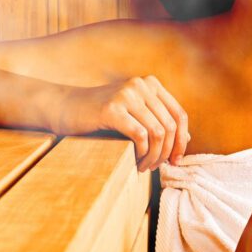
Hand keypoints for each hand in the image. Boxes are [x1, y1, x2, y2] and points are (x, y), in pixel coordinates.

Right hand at [52, 76, 189, 171]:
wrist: (65, 108)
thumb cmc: (100, 116)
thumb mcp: (133, 115)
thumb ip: (157, 121)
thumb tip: (186, 138)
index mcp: (150, 84)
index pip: (179, 114)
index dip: (181, 140)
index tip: (176, 160)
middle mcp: (141, 85)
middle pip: (170, 125)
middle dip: (167, 152)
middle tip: (157, 167)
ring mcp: (126, 94)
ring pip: (157, 132)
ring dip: (154, 155)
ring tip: (145, 166)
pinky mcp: (112, 108)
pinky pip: (140, 135)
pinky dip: (142, 153)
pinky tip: (135, 162)